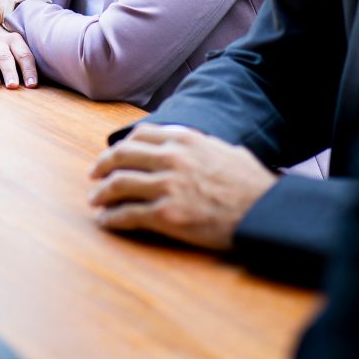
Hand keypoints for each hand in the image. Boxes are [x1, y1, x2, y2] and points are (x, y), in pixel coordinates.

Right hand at [0, 20, 37, 88]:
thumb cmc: (8, 50)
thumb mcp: (18, 49)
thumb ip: (26, 63)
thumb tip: (34, 85)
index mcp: (14, 40)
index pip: (23, 55)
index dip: (28, 70)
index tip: (31, 85)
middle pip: (4, 57)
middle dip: (9, 72)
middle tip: (12, 85)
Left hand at [85, 124, 276, 251]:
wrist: (264, 212)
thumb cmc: (252, 184)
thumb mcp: (225, 150)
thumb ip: (200, 145)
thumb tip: (191, 144)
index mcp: (184, 139)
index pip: (138, 136)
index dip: (120, 146)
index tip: (113, 155)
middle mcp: (171, 158)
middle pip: (121, 157)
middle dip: (102, 167)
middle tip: (94, 176)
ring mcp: (167, 187)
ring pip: (118, 185)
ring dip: (101, 193)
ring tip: (95, 201)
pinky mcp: (166, 216)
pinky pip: (128, 215)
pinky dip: (111, 218)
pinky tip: (105, 222)